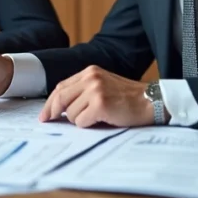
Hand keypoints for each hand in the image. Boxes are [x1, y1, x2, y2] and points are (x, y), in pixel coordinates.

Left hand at [39, 66, 153, 127]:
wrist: (152, 101)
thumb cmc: (129, 98)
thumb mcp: (104, 85)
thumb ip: (84, 91)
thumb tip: (60, 107)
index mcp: (90, 72)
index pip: (61, 87)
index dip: (51, 101)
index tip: (45, 113)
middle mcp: (90, 78)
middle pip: (60, 97)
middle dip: (52, 111)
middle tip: (48, 121)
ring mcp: (95, 90)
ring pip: (71, 113)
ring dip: (80, 120)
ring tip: (97, 118)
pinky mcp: (100, 104)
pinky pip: (81, 121)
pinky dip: (88, 125)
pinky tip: (102, 120)